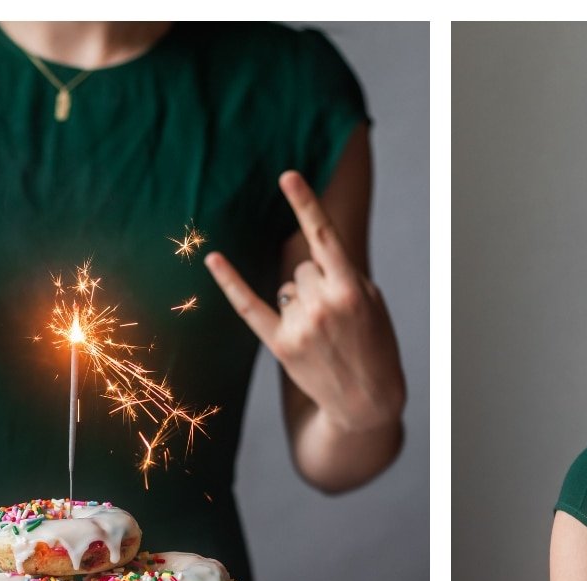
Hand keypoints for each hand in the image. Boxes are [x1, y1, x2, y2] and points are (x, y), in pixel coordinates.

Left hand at [204, 170, 403, 434]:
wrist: (368, 399)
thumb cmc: (373, 344)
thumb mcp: (372, 302)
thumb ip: (341, 274)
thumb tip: (296, 262)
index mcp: (352, 289)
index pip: (325, 237)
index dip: (305, 204)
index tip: (287, 175)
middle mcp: (324, 304)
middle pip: (303, 266)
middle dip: (318, 282)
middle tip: (337, 317)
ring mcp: (300, 325)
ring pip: (287, 285)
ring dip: (302, 301)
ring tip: (324, 333)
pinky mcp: (280, 344)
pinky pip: (249, 304)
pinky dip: (231, 282)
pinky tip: (213, 259)